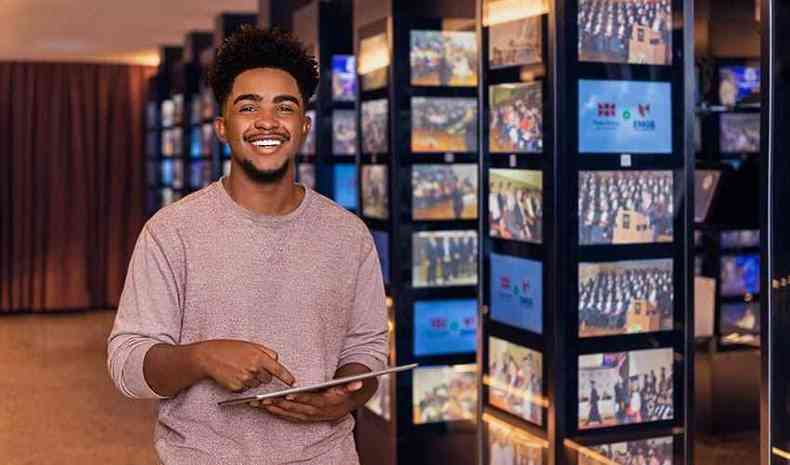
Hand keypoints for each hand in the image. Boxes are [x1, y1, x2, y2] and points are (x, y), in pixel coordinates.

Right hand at [193, 340, 294, 392]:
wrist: (208, 357)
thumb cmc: (228, 349)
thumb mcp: (250, 345)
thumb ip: (265, 352)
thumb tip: (276, 359)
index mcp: (258, 357)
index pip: (278, 369)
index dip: (286, 377)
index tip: (292, 382)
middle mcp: (253, 369)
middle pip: (267, 379)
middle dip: (263, 375)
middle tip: (251, 367)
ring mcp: (245, 380)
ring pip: (256, 385)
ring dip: (252, 380)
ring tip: (239, 369)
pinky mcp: (237, 388)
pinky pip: (246, 389)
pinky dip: (242, 384)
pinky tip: (234, 375)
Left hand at [249, 381, 363, 422]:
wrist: (341, 409)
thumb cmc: (340, 395)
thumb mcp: (347, 389)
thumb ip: (351, 385)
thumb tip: (359, 382)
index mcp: (324, 404)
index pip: (310, 400)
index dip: (299, 398)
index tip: (288, 393)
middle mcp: (314, 413)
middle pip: (295, 408)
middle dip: (280, 403)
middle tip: (265, 398)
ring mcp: (306, 417)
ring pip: (288, 413)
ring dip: (274, 409)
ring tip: (259, 402)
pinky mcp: (300, 418)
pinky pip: (286, 416)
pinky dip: (275, 412)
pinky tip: (264, 407)